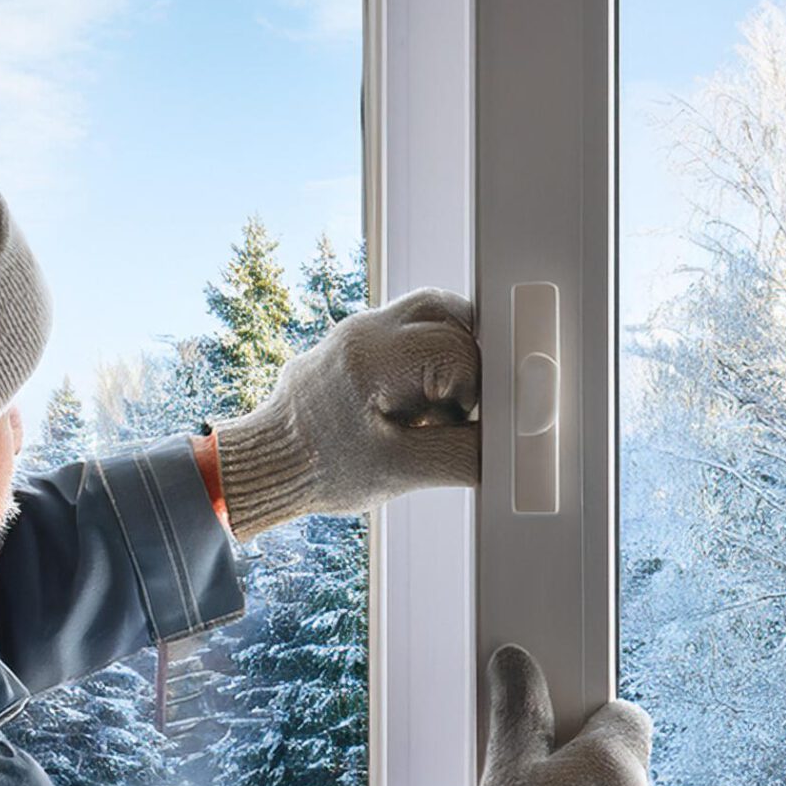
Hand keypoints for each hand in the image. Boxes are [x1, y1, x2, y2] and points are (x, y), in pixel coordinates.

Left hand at [209, 287, 479, 537]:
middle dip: (471, 360)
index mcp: (373, 358)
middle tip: (460, 409)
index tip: (459, 423)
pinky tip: (422, 406)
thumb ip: (461, 455)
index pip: (457, 349)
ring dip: (454, 355)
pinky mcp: (363, 341)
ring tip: (441, 407)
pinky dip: (432, 363)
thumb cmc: (324, 470)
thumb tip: (515, 447)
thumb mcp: (399, 473)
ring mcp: (362, 330)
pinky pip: (414, 332)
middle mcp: (366, 329)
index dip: (475, 389)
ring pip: (433, 315)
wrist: (269, 462)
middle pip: (449, 312)